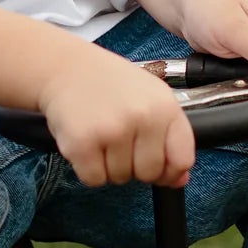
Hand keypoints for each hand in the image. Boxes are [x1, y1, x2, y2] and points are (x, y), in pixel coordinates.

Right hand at [40, 45, 195, 188]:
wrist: (65, 68)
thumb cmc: (108, 84)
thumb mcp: (150, 99)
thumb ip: (169, 137)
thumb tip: (179, 179)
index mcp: (165, 106)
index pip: (182, 159)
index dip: (170, 172)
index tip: (158, 168)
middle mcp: (143, 117)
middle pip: (149, 173)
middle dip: (134, 167)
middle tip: (119, 143)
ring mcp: (112, 130)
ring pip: (120, 178)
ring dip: (108, 166)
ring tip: (100, 137)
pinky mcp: (83, 143)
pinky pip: (94, 179)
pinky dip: (88, 169)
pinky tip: (86, 144)